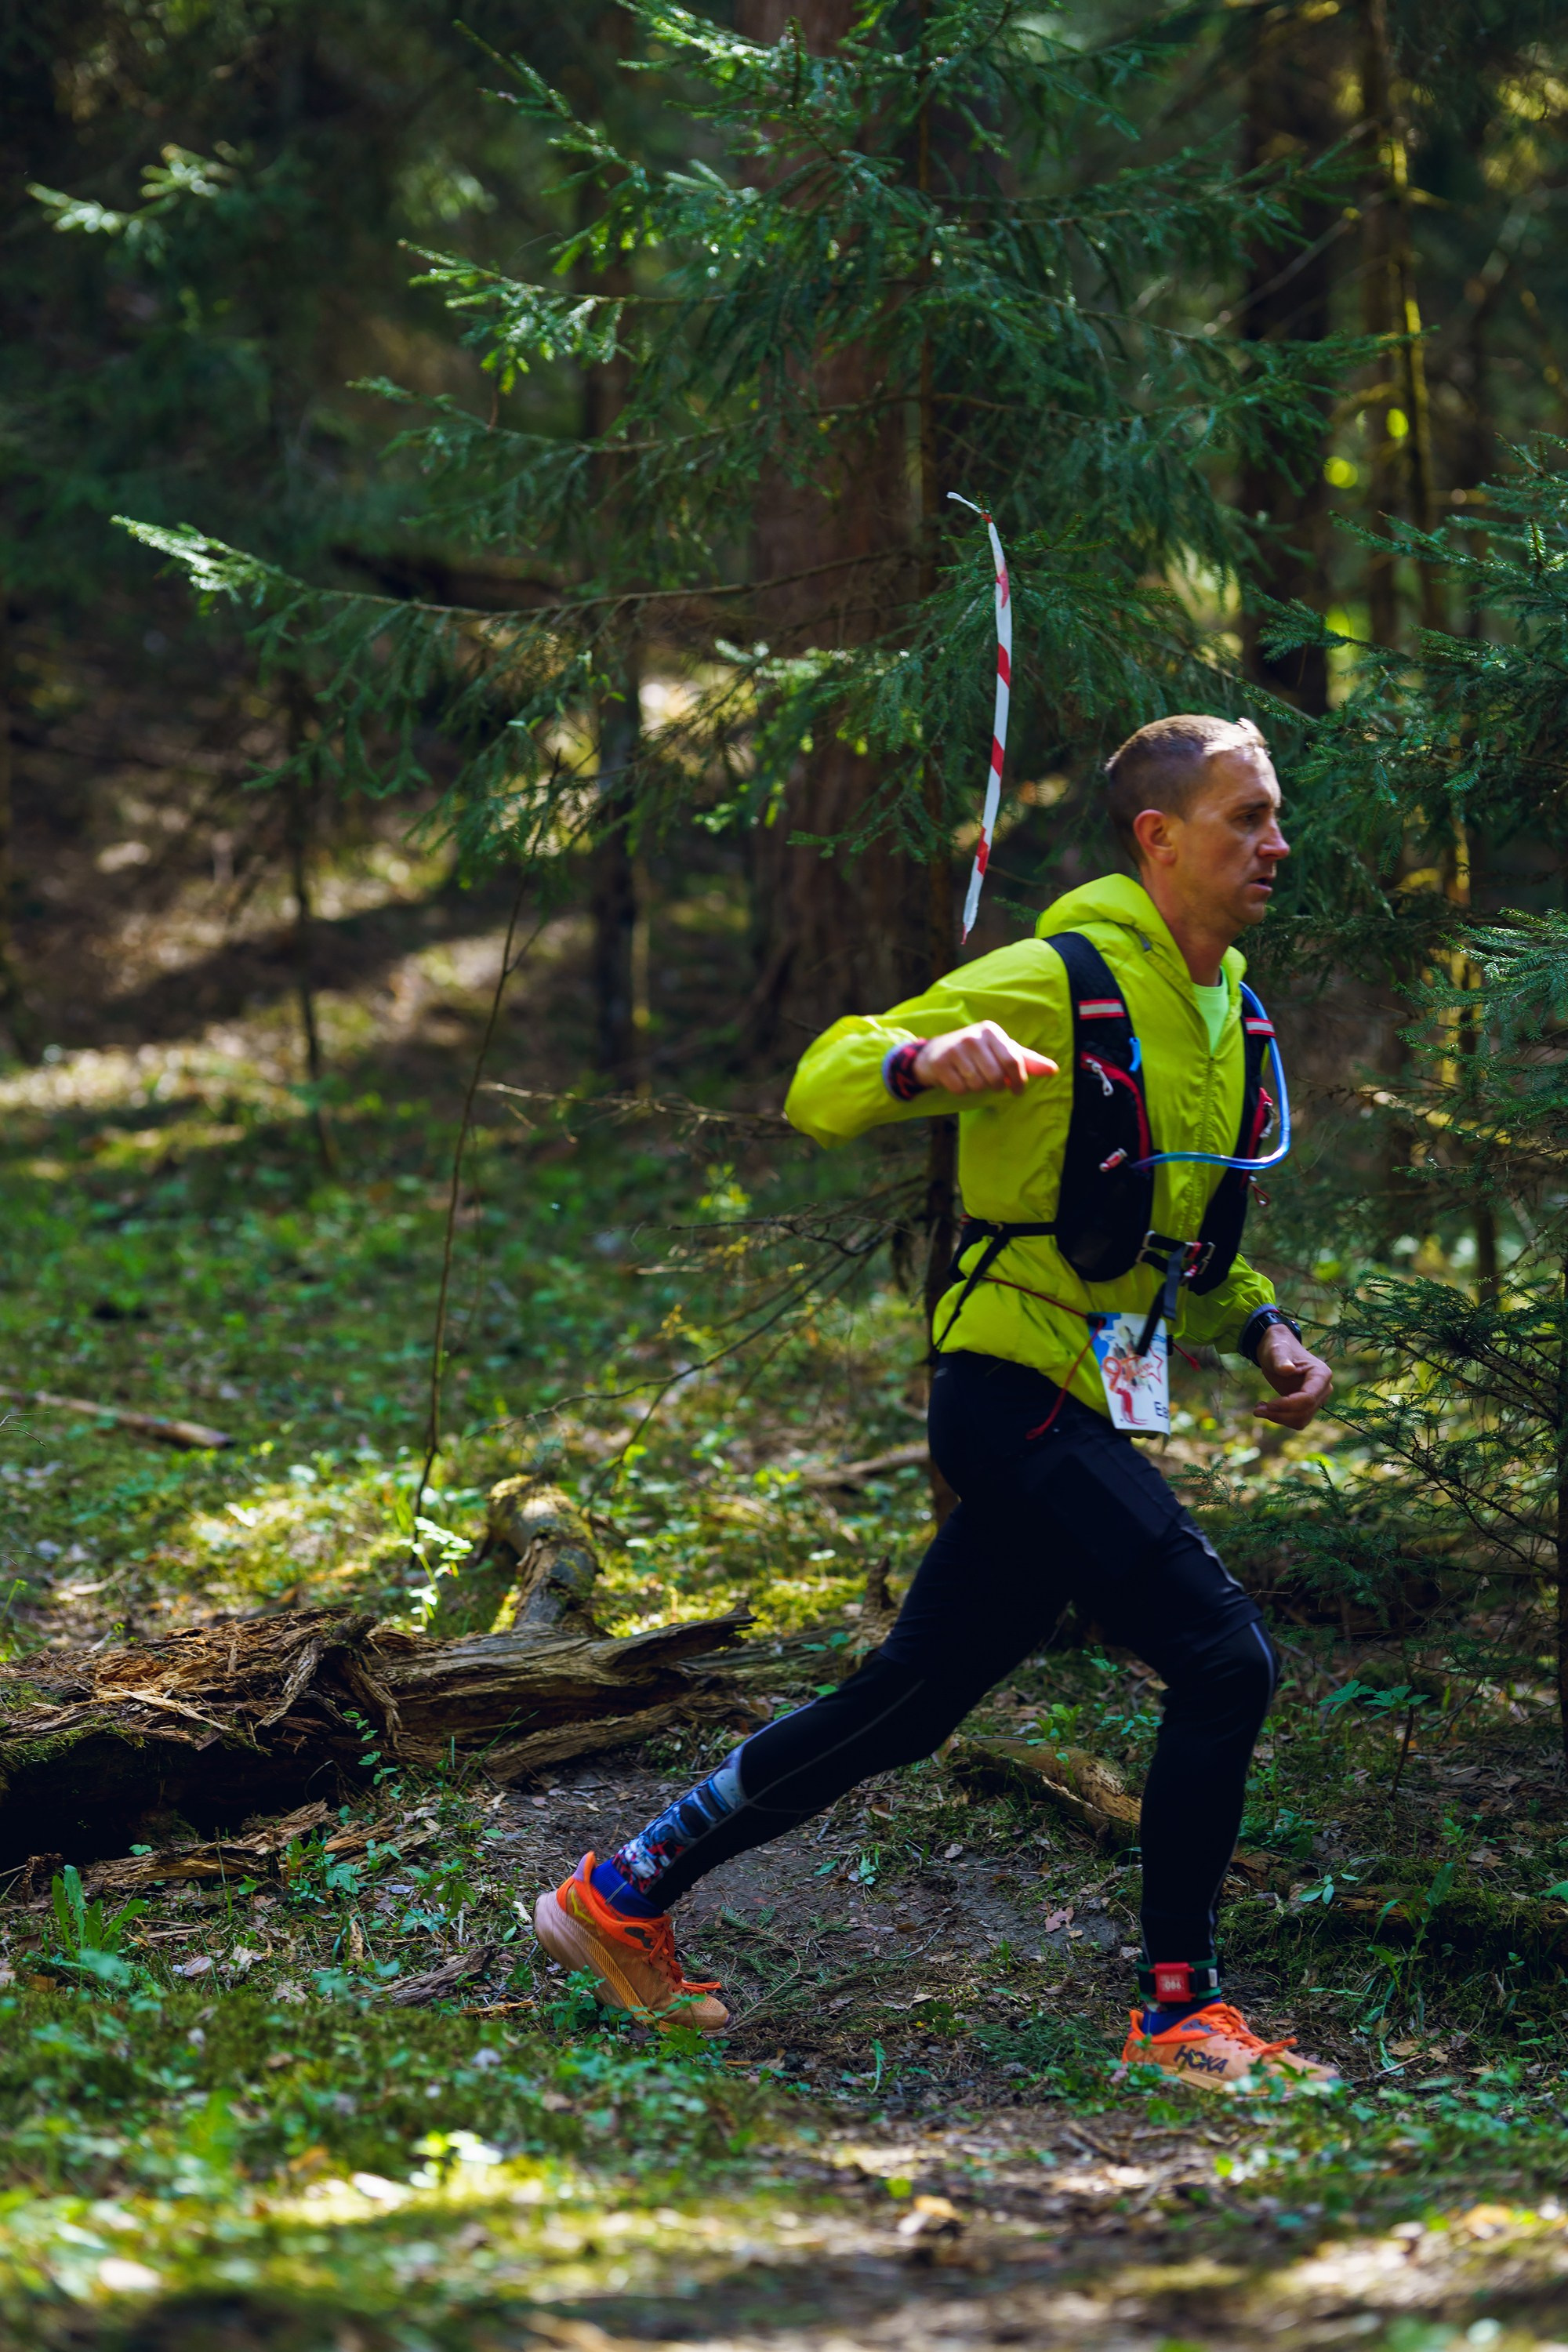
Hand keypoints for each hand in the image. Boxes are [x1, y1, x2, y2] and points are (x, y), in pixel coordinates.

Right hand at [913, 1021, 1057, 1096]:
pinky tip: (958, 1079)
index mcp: (991, 1031)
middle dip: (996, 1086)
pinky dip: (961, 1090)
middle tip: (990, 1082)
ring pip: (978, 1085)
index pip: (1013, 1061)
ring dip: (977, 1088)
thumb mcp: (1001, 1051)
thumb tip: (1053, 1070)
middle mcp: (973, 1037)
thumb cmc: (977, 1052)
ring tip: (972, 1077)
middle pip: (996, 1077)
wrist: (935, 1052)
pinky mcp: (940, 1063)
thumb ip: (1026, 1060)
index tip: (1018, 1090)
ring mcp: (955, 1049)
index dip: (1019, 1080)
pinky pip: (960, 1089)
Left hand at [1254, 1323, 1331, 1431]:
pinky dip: (1280, 1418)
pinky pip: (1296, 1420)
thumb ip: (1281, 1359)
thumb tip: (1288, 1369)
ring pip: (1301, 1420)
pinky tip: (1266, 1408)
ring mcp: (1316, 1399)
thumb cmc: (1278, 1346)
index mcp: (1321, 1374)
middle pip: (1305, 1411)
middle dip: (1280, 1414)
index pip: (1309, 1398)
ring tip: (1259, 1409)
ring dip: (1279, 1419)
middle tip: (1257, 1410)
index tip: (1268, 1405)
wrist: (1277, 1351)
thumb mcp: (1276, 1350)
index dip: (1288, 1405)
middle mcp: (1323, 1389)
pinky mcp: (1306, 1406)